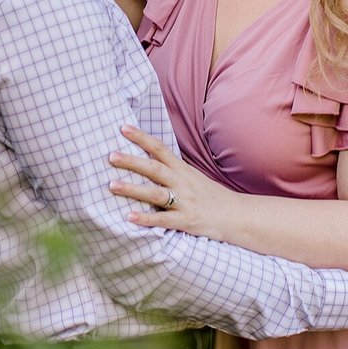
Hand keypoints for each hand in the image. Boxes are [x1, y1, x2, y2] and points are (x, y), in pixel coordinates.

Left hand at [109, 125, 234, 240]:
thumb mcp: (193, 177)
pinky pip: (163, 220)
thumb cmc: (211, 196)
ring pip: (155, 193)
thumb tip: (149, 159)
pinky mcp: (187, 220)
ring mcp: (185, 201)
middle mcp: (182, 182)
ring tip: (112, 184)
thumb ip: (173, 169)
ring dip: (132, 189)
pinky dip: (146, 219)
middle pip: (154, 168)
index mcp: (183, 169)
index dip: (141, 138)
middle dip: (131, 161)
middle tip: (110, 156)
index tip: (123, 128)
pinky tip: (129, 217)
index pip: (160, 149)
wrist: (236, 215)